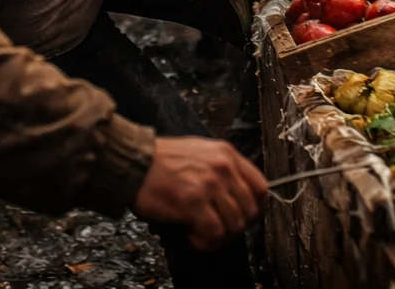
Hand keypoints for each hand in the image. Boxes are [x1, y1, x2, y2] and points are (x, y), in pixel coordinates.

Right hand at [132, 136, 266, 250]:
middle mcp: (222, 167)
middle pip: (250, 210)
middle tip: (219, 230)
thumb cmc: (161, 159)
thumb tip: (236, 195)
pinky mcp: (193, 201)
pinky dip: (206, 242)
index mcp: (226, 154)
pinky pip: (214, 232)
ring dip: (220, 237)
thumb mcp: (200, 152)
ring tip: (202, 234)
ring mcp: (209, 184)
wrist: (134, 160)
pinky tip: (192, 236)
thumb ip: (221, 168)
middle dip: (236, 227)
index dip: (256, 208)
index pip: (261, 187)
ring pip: (235, 224)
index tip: (245, 218)